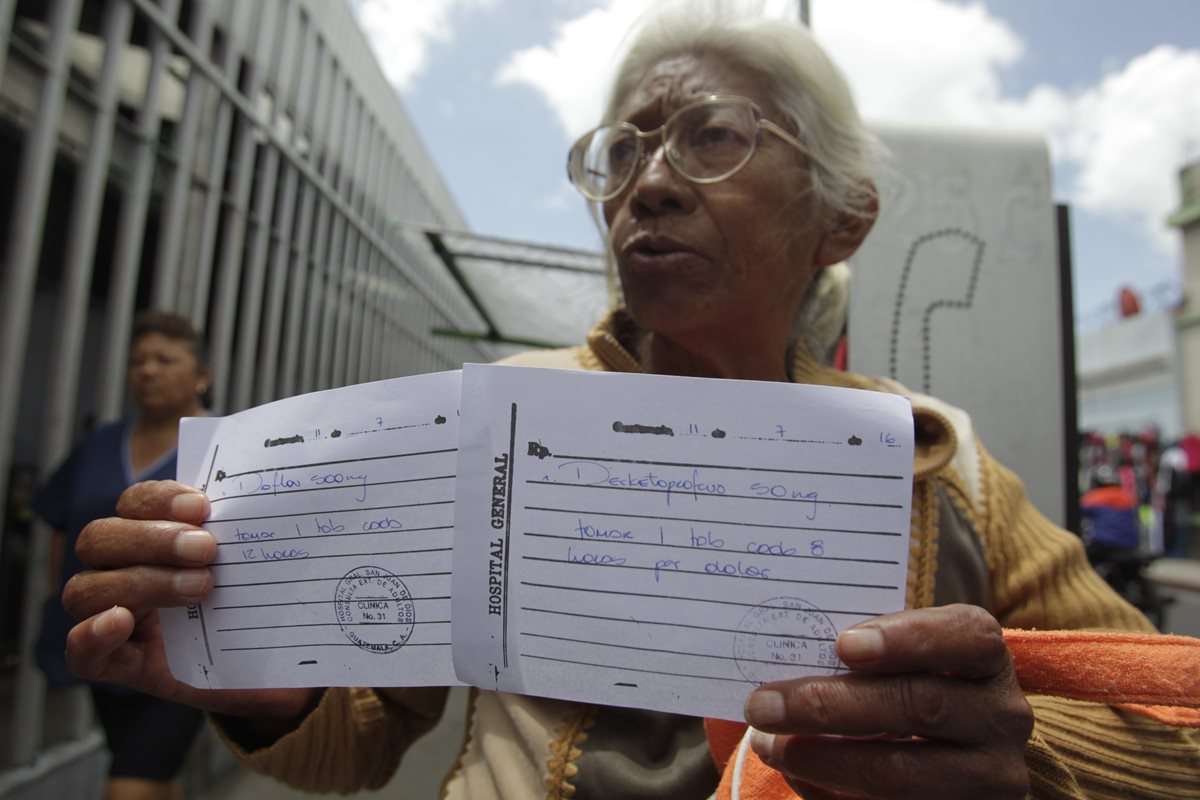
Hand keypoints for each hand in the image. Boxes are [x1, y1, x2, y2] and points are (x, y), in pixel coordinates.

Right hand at [63, 480, 318, 724]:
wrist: (279, 672)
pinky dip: (92, 634)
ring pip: (87, 588)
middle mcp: (128, 571)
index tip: (203, 506)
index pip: (134, 502)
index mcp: (158, 536)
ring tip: (200, 588)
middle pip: (100, 538)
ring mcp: (118, 618)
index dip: (159, 499)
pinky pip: (80, 651)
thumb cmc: (267, 608)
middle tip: (206, 549)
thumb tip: (297, 491)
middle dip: (151, 539)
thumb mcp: (265, 567)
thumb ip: (260, 532)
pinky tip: (121, 622)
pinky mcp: (120, 664)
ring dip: (141, 582)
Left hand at [744, 604, 1032, 799]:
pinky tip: (798, 777)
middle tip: (762, 704)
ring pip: (902, 773)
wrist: (949, 752)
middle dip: (830, 705)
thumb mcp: (895, 657)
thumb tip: (779, 658)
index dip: (906, 638)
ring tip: (769, 745)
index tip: (842, 645)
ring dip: (823, 759)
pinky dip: (834, 796)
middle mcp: (1000, 715)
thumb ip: (855, 650)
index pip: (965, 637)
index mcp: (985, 656)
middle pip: (920, 706)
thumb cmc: (903, 681)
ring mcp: (989, 778)